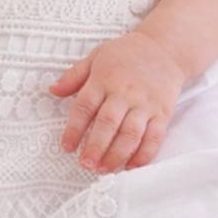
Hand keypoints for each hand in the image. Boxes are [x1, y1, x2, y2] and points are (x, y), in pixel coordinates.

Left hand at [48, 32, 186, 172]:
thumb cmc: (127, 54)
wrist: (164, 48)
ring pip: (130, 134)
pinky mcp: (162, 113)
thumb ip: (74, 76)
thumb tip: (53, 90)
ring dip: (116, 155)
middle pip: (108, 124)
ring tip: (103, 169)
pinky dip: (143, 155)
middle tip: (85, 163)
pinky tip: (131, 166)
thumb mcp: (96, 57)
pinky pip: (154, 137)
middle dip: (95, 147)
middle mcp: (125, 92)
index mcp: (105, 79)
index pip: (85, 106)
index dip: (74, 129)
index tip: (66, 146)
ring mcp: (145, 104)